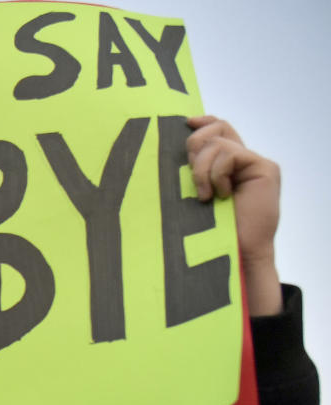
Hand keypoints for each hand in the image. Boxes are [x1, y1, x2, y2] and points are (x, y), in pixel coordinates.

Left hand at [187, 116, 281, 315]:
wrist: (233, 252)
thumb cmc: (208, 231)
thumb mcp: (193, 194)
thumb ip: (192, 171)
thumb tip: (172, 150)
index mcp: (225, 164)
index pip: (218, 128)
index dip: (203, 122)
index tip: (186, 123)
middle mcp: (242, 160)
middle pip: (216, 128)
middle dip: (194, 146)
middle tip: (191, 175)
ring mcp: (255, 163)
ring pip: (218, 143)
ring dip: (202, 170)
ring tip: (205, 196)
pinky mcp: (264, 168)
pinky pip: (230, 154)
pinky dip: (217, 174)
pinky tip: (221, 195)